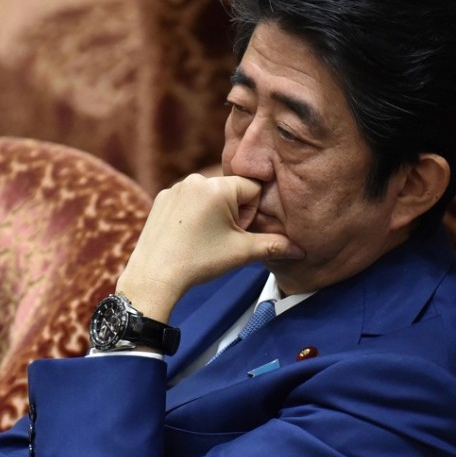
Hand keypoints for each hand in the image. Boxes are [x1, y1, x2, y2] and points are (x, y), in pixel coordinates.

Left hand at [116, 174, 303, 321]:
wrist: (154, 277)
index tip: (237, 233)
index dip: (251, 214)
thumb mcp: (241, 253)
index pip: (253, 189)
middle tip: (221, 239)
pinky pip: (189, 200)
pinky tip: (188, 236)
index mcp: (217, 187)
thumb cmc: (198, 262)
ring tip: (203, 239)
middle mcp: (195, 180)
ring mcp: (175, 188)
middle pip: (231, 190)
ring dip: (214, 213)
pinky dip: (194, 214)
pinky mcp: (162, 198)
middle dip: (234, 212)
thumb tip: (301, 249)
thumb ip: (274, 245)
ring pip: (210, 196)